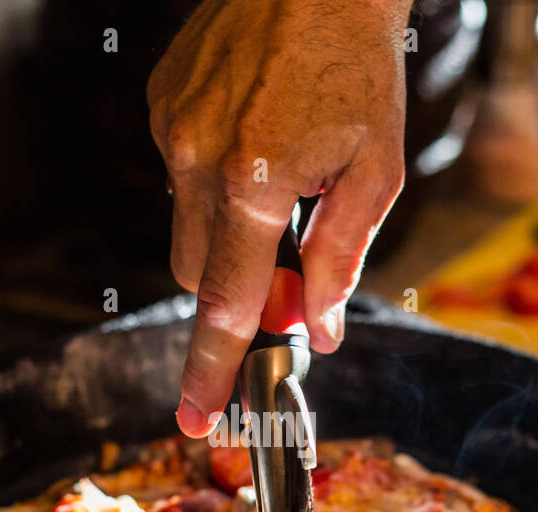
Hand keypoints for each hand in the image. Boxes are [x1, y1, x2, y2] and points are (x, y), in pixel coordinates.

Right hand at [147, 0, 411, 435]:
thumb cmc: (358, 67)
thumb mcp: (376, 171)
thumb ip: (341, 258)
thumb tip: (316, 330)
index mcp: (254, 182)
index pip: (225, 305)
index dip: (211, 370)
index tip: (197, 418)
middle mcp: (196, 159)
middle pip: (196, 277)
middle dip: (235, 295)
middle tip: (289, 282)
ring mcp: (171, 130)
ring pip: (183, 230)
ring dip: (226, 238)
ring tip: (278, 184)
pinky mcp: (161, 107)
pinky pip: (178, 178)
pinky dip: (213, 187)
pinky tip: (254, 144)